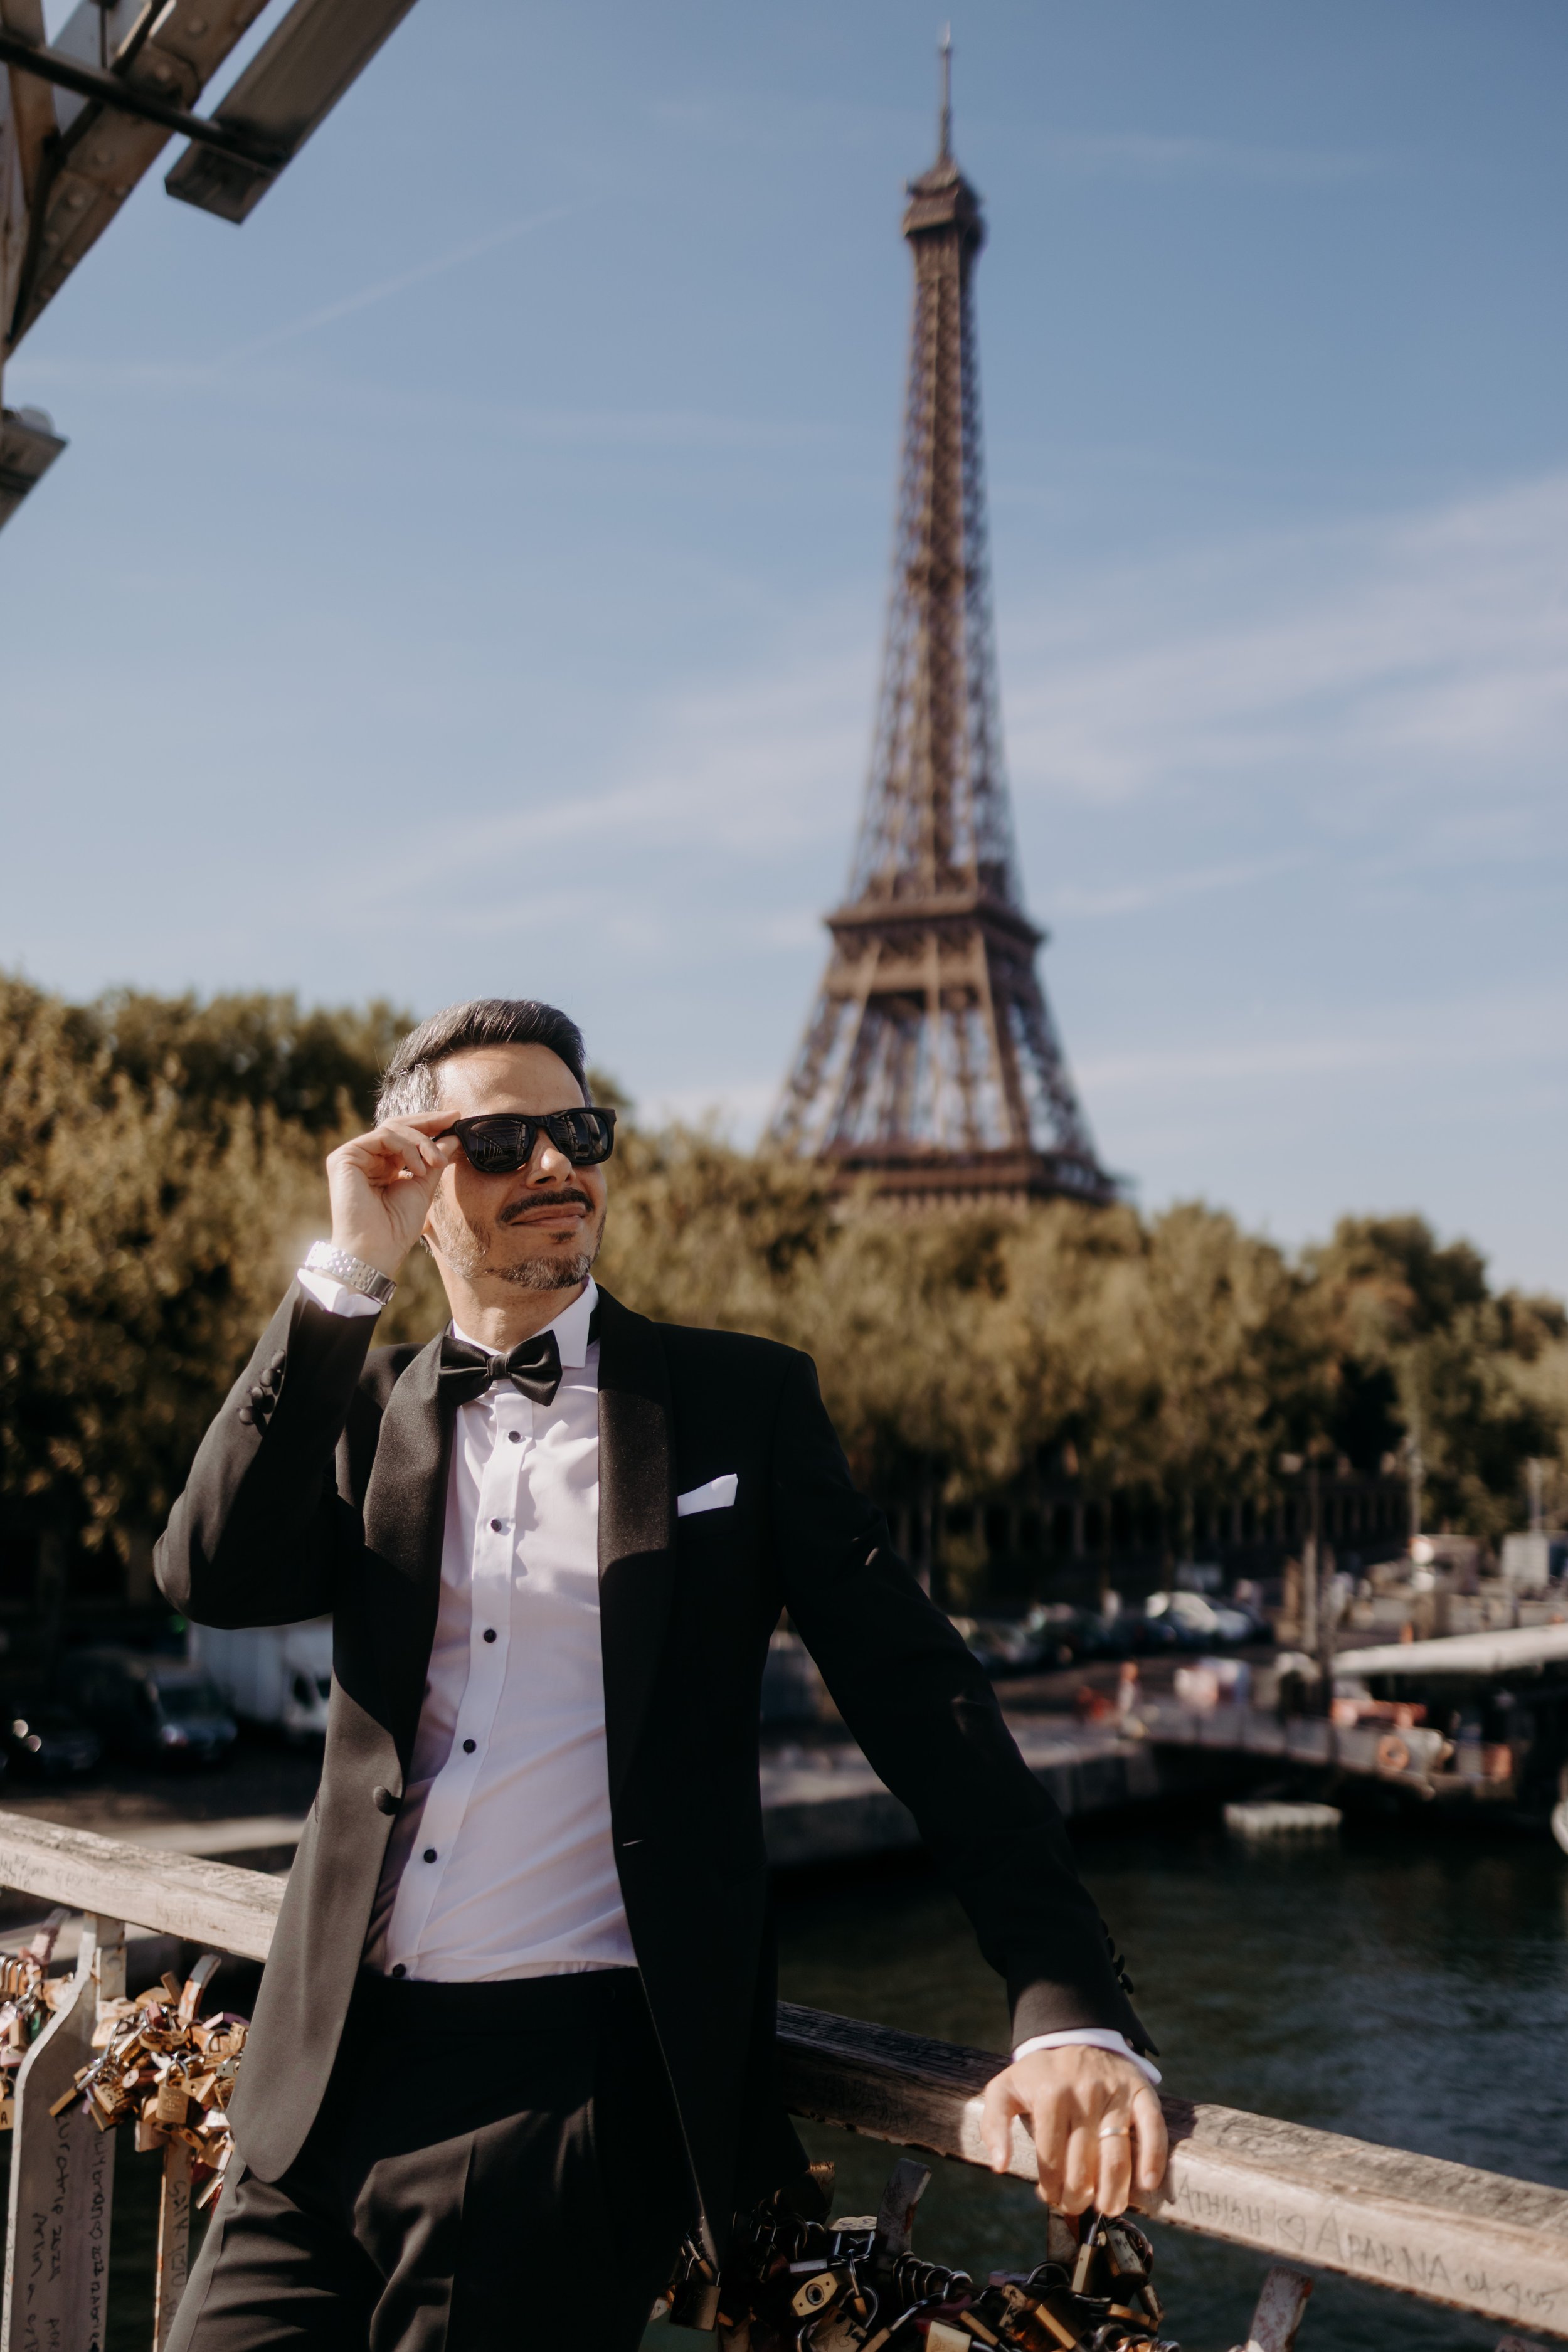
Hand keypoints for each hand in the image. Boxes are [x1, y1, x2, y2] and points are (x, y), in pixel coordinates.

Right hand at [324, 1113, 462, 1278]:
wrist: (377, 1250)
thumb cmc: (397, 1227)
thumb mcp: (423, 1187)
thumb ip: (435, 1160)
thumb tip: (453, 1136)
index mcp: (382, 1166)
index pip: (405, 1137)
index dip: (430, 1126)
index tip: (456, 1119)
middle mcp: (366, 1158)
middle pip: (397, 1126)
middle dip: (428, 1122)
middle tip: (453, 1118)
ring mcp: (354, 1156)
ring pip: (393, 1129)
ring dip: (422, 1142)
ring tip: (438, 1163)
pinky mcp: (344, 1157)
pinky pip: (383, 1136)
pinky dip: (407, 1148)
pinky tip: (419, 1168)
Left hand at [979, 2047, 1166, 2216]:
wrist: (1077, 2035)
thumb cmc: (1040, 2075)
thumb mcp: (1005, 2089)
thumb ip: (993, 2124)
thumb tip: (999, 2165)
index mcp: (1050, 2094)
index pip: (1051, 2158)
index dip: (1051, 2188)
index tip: (1051, 2198)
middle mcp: (1084, 2093)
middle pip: (1084, 2164)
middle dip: (1079, 2197)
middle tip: (1076, 2207)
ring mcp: (1115, 2093)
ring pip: (1117, 2154)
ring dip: (1113, 2191)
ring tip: (1107, 2208)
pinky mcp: (1140, 2091)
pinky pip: (1152, 2127)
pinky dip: (1153, 2158)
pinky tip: (1148, 2183)